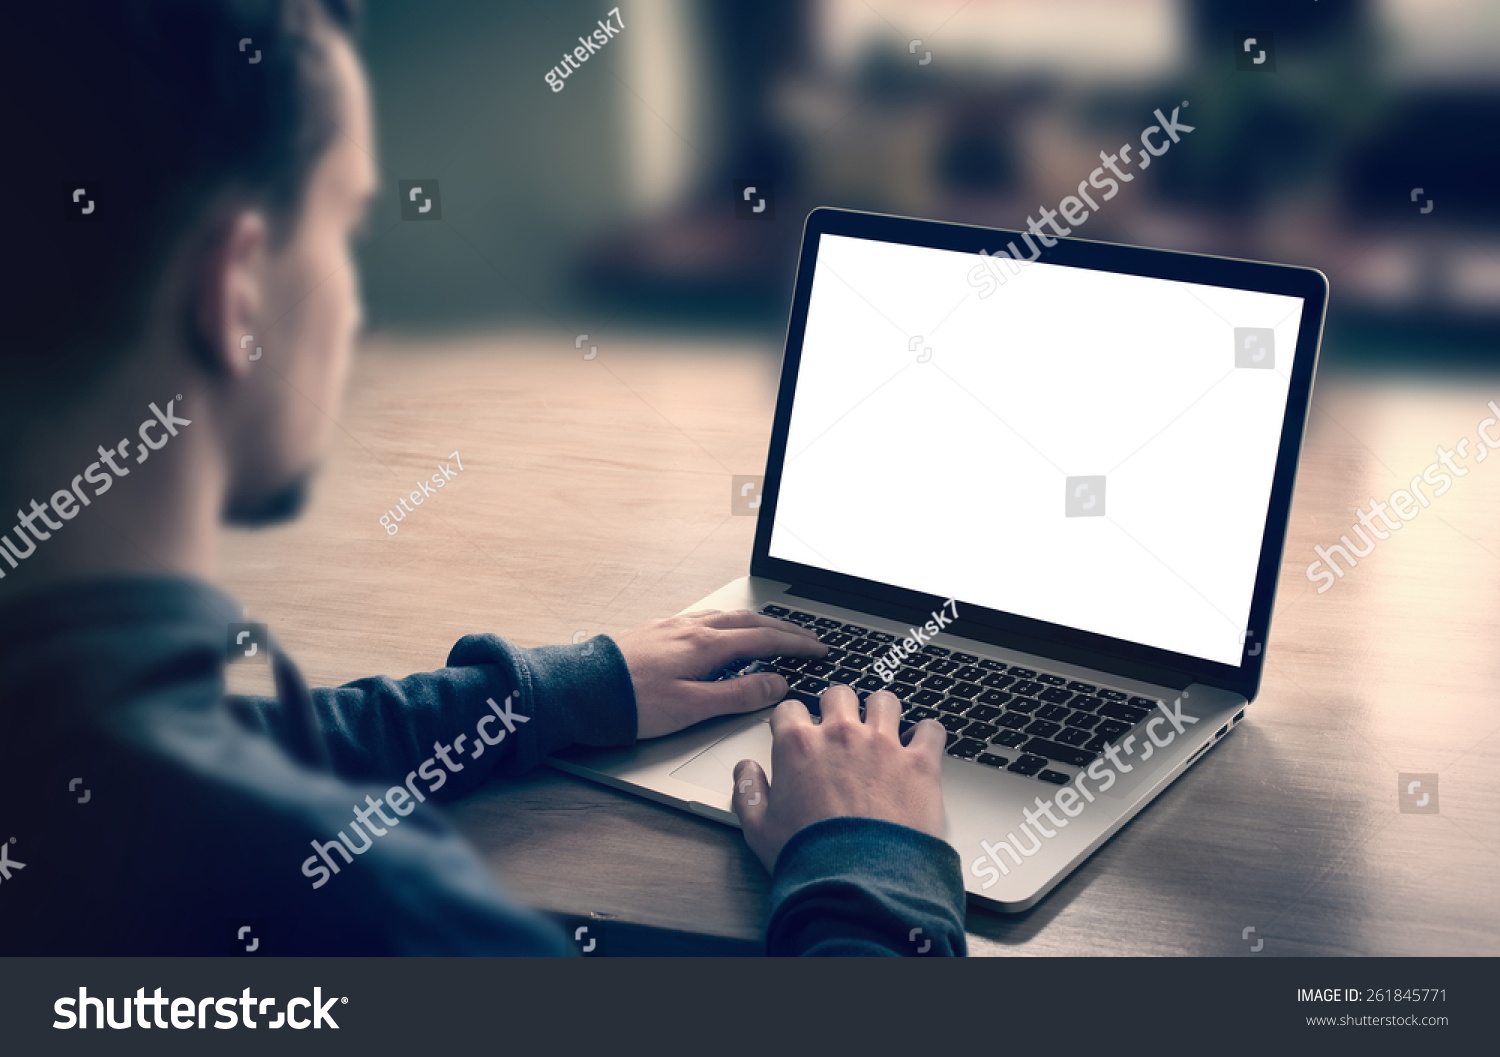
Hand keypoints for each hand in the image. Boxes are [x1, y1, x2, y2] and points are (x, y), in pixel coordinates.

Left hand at [613, 609, 826, 739]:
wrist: (579, 690)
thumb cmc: (631, 703)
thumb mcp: (692, 708)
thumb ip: (737, 696)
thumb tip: (776, 685)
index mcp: (706, 645)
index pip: (764, 640)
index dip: (796, 644)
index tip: (819, 650)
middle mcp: (692, 628)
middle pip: (750, 622)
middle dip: (783, 629)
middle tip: (808, 638)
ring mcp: (673, 626)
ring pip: (727, 616)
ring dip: (757, 622)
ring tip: (774, 631)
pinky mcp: (656, 630)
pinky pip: (705, 618)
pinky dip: (729, 623)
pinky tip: (724, 633)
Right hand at [731, 685, 946, 871]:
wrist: (861, 884)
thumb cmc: (811, 859)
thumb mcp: (760, 830)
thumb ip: (748, 792)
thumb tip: (745, 771)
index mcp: (798, 745)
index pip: (790, 709)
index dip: (793, 721)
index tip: (799, 733)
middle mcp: (841, 735)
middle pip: (839, 695)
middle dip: (838, 708)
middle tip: (842, 730)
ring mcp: (883, 745)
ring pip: (884, 701)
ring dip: (881, 713)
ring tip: (882, 731)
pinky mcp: (920, 763)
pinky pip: (931, 729)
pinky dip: (926, 735)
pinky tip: (920, 746)